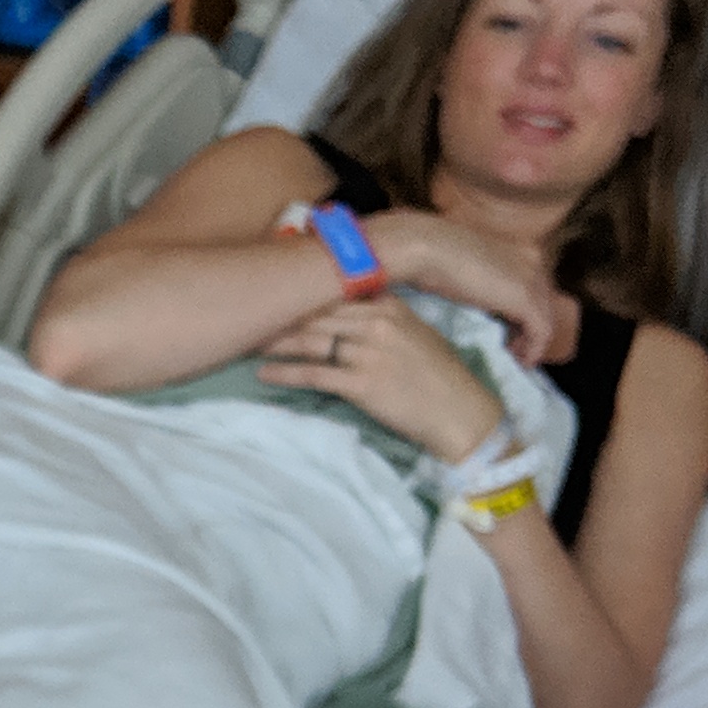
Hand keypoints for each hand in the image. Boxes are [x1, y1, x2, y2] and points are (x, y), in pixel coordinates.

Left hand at [256, 295, 506, 464]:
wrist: (461, 412)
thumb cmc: (439, 376)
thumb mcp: (415, 332)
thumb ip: (381, 317)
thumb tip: (345, 310)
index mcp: (390, 307)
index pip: (334, 295)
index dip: (300, 297)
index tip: (273, 295)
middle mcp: (377, 324)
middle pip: (315, 316)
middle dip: (279, 317)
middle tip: (247, 318)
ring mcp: (368, 353)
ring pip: (309, 341)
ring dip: (274, 342)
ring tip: (246, 342)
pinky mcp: (362, 384)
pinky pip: (313, 374)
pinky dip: (284, 373)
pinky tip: (263, 373)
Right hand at [362, 210, 569, 366]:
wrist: (425, 248)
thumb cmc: (431, 253)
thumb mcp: (465, 265)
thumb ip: (481, 279)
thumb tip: (478, 301)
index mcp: (519, 248)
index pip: (533, 285)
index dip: (524, 311)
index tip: (509, 330)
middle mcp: (533, 260)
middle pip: (544, 302)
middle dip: (530, 327)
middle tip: (512, 348)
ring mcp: (532, 278)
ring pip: (546, 318)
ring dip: (532, 342)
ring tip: (514, 357)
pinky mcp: (526, 299)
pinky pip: (541, 331)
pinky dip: (532, 350)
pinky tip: (519, 361)